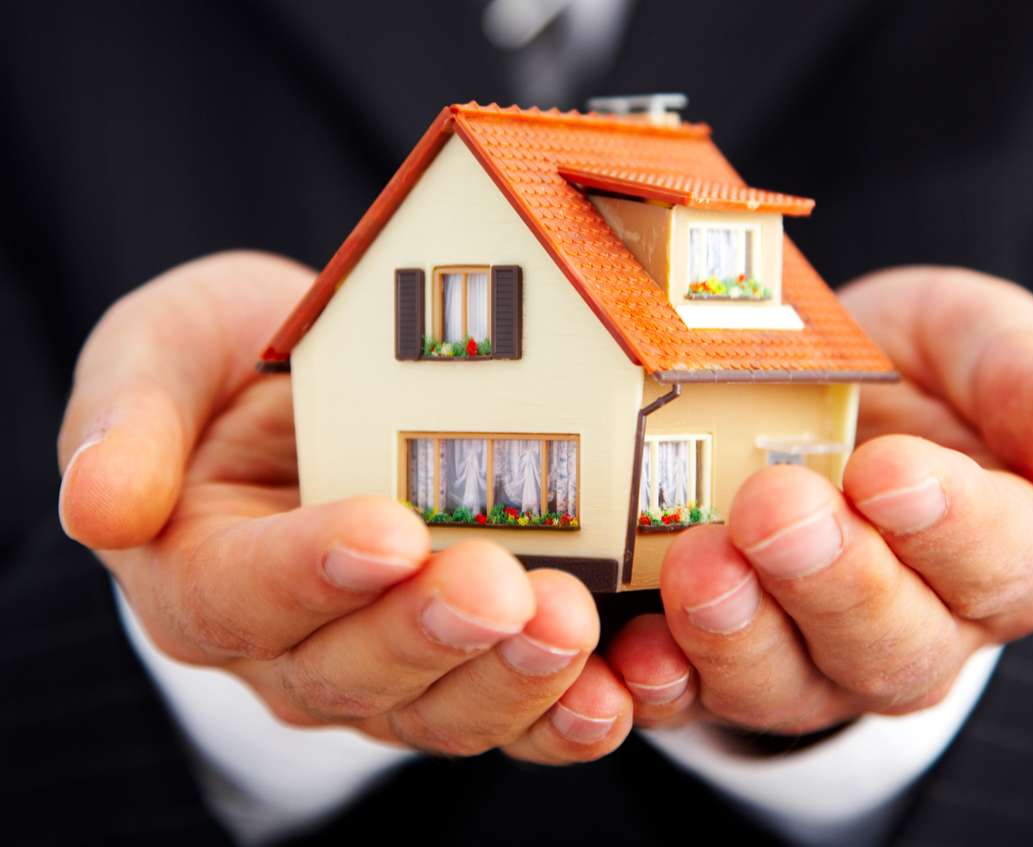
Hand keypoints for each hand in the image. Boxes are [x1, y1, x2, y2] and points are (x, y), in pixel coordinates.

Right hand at [58, 251, 631, 761]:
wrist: (325, 380)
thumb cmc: (235, 362)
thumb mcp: (162, 352)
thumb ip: (124, 419)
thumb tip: (98, 505)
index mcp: (203, 574)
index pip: (241, 595)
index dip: (310, 572)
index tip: (384, 532)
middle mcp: (293, 644)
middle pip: (352, 670)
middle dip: (431, 631)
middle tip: (502, 585)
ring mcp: (387, 663)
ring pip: (441, 707)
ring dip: (509, 680)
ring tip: (571, 629)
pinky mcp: (468, 660)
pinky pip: (513, 709)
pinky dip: (568, 712)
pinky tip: (622, 690)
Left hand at [606, 266, 1032, 732]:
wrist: (817, 404)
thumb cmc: (911, 374)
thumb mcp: (977, 344)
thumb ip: (1031, 382)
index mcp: (1004, 551)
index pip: (997, 559)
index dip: (946, 524)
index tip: (889, 472)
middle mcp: (918, 628)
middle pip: (890, 641)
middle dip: (831, 580)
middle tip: (778, 510)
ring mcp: (817, 658)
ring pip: (791, 683)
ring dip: (741, 634)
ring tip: (702, 567)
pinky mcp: (726, 666)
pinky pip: (697, 698)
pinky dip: (663, 685)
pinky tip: (632, 656)